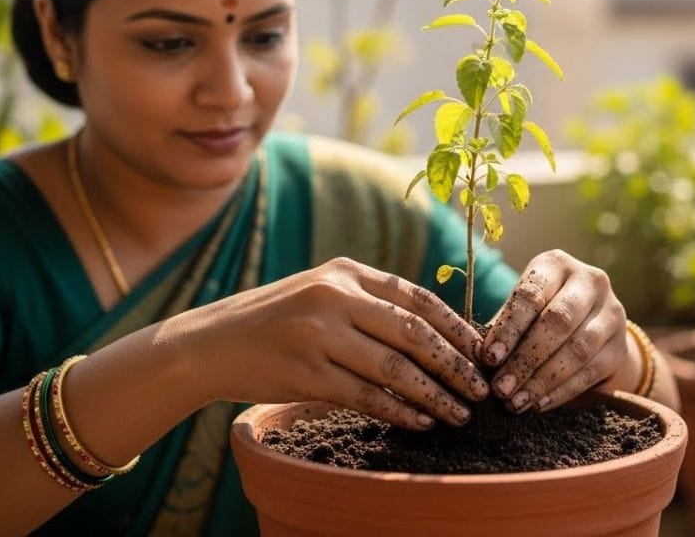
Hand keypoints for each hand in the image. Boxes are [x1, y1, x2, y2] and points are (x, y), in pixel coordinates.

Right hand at [186, 257, 489, 430]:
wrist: (211, 343)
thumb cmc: (275, 321)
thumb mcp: (320, 292)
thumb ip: (368, 302)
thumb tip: (436, 332)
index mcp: (345, 273)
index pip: (417, 297)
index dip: (456, 326)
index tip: (483, 351)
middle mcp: (334, 298)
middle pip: (413, 333)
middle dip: (455, 364)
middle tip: (481, 389)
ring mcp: (319, 335)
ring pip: (394, 368)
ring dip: (434, 394)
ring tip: (460, 413)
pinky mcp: (306, 373)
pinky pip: (366, 396)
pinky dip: (399, 411)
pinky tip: (421, 422)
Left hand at [480, 249, 629, 412]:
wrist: (591, 322)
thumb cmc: (540, 311)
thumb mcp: (522, 308)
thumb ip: (503, 327)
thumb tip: (475, 357)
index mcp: (556, 264)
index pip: (531, 294)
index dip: (509, 327)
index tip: (489, 357)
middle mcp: (590, 281)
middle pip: (558, 321)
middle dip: (525, 359)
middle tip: (500, 388)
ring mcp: (612, 312)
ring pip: (577, 349)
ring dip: (542, 380)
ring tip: (516, 402)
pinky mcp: (620, 345)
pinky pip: (591, 372)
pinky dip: (562, 391)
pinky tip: (539, 404)